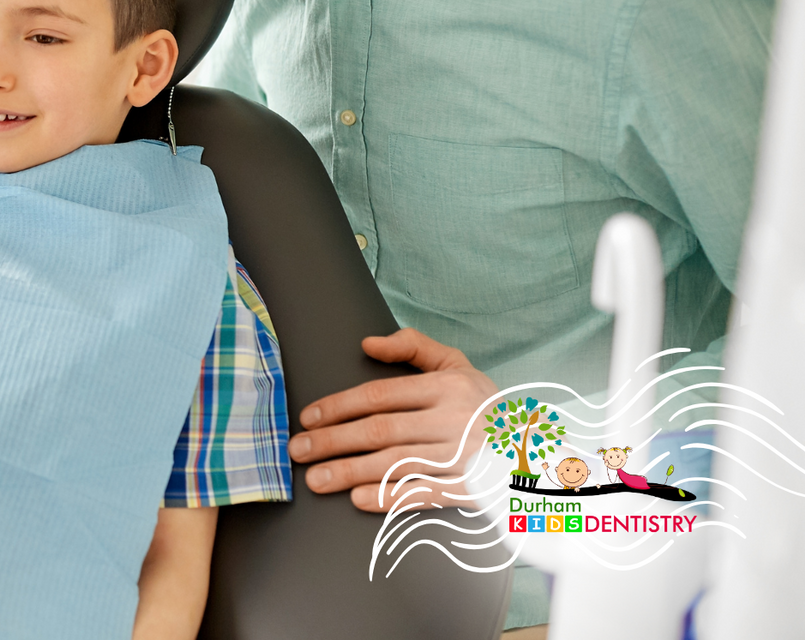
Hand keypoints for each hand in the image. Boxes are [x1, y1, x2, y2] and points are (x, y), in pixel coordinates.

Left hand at [286, 329, 493, 511]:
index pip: (379, 395)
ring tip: (317, 480)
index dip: (338, 406)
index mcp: (447, 386)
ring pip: (396, 463)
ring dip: (350, 473)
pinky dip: (390, 498)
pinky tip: (359, 500)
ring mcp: (466, 457)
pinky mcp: (474, 490)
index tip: (308, 419)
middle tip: (298, 451)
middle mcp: (456, 419)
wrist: (544, 448)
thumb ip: (414, 347)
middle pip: (380, 430)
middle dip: (333, 442)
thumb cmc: (487, 405)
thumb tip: (367, 343)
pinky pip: (425, 494)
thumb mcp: (458, 366)